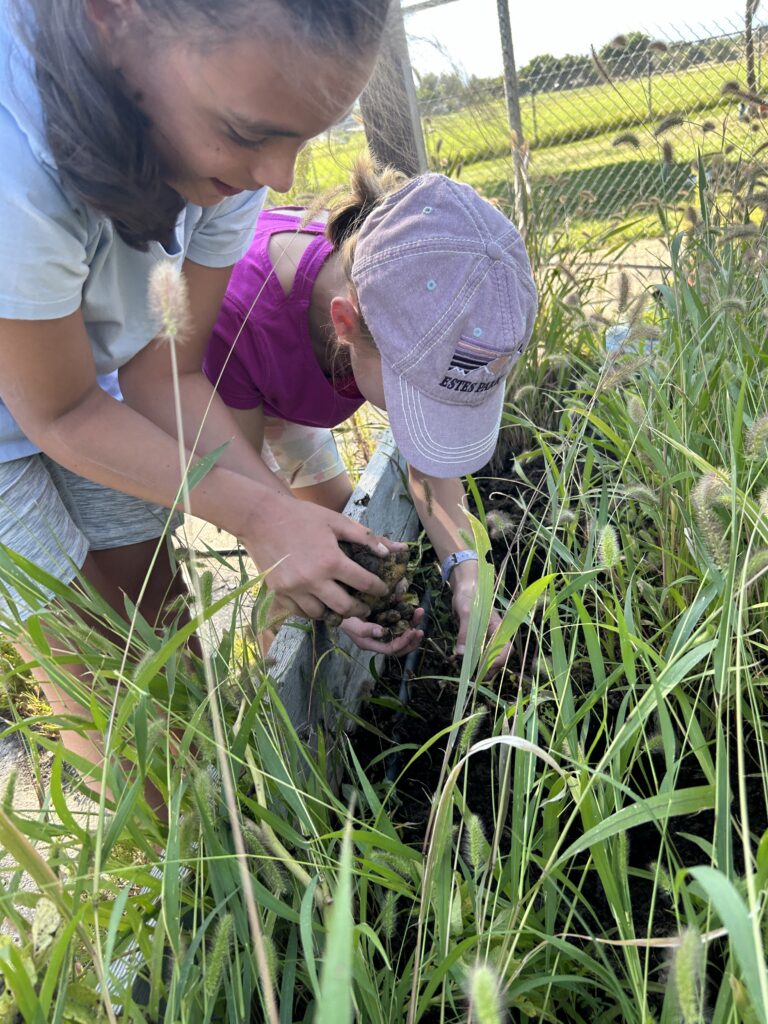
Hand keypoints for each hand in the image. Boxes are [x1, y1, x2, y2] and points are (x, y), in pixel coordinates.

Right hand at [242, 493, 406, 620]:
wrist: (262, 517)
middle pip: (345, 608)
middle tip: (366, 606)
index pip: (364, 584)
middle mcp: (314, 580)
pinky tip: (320, 602)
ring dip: (335, 612)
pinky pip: (301, 612)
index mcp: (331, 561)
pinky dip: (313, 610)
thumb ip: (365, 537)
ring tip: (343, 605)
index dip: (379, 589)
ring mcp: (294, 589)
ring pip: (322, 614)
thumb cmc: (302, 516)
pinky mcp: (279, 593)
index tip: (383, 590)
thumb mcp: (337, 521)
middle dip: (361, 609)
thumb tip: (390, 552)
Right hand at [340, 607, 424, 654]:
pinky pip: (399, 620)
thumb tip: (382, 632)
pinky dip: (407, 615)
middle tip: (420, 630)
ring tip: (420, 613)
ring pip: (402, 633)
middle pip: (400, 646)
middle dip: (412, 639)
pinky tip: (412, 608)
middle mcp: (379, 639)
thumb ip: (365, 630)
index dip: (403, 642)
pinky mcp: (385, 618)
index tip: (412, 631)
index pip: (392, 649)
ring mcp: (383, 629)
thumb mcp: (351, 624)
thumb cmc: (343, 618)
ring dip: (413, 625)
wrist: (337, 606)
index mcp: (372, 644)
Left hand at [451, 563, 510, 675]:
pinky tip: (457, 660)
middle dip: (486, 670)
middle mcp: (494, 636)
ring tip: (462, 670)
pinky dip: (468, 661)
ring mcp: (486, 639)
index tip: (481, 669)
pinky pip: (475, 655)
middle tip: (471, 677)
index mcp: (499, 629)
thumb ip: (465, 632)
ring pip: (486, 660)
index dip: (496, 662)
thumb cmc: (470, 596)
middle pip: (497, 659)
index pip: (505, 651)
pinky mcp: (476, 640)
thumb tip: (461, 654)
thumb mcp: (467, 613)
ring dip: (476, 668)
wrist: (464, 588)